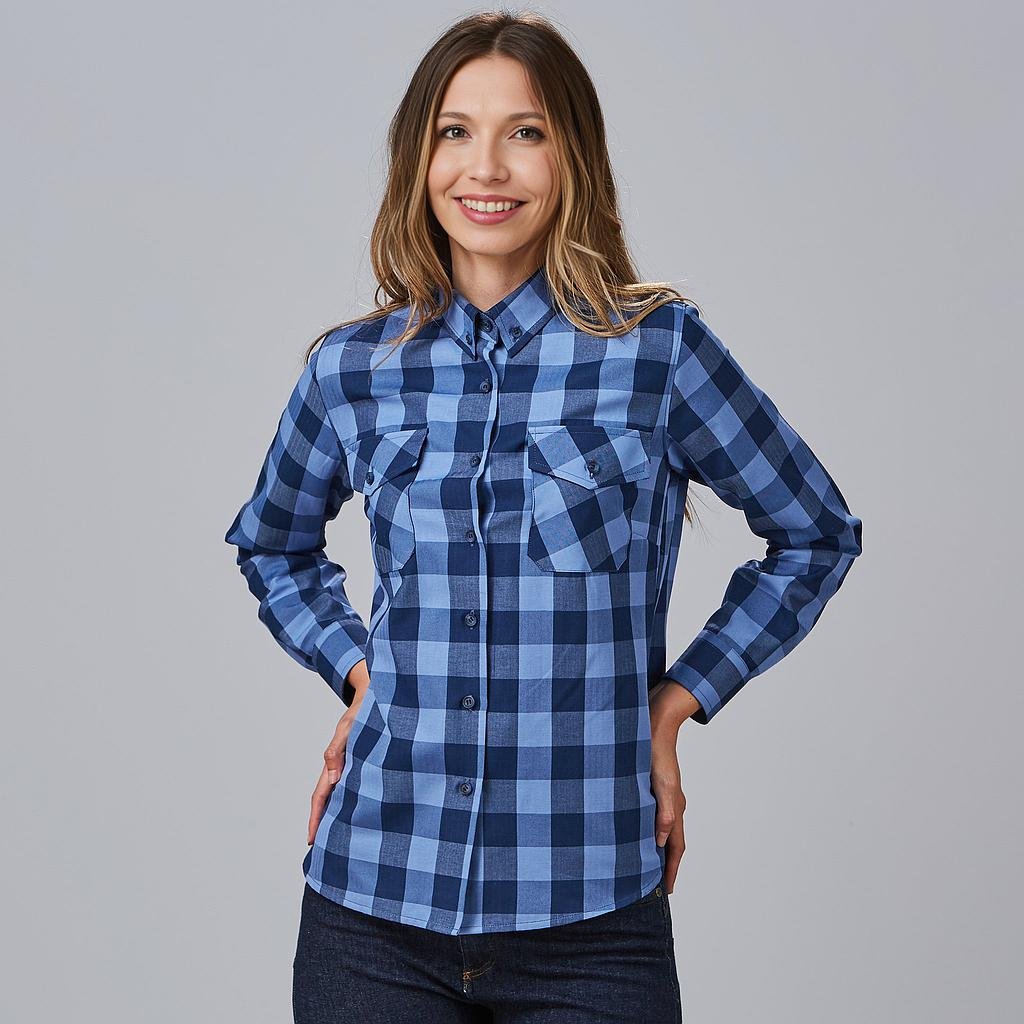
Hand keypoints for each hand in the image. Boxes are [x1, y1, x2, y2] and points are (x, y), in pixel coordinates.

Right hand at [306, 665, 369, 844]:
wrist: (381, 694)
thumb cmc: (363, 709)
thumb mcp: (349, 727)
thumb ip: (338, 748)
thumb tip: (332, 776)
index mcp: (336, 760)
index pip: (321, 795)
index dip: (315, 818)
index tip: (311, 838)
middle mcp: (344, 767)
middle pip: (330, 801)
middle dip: (325, 824)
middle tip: (326, 850)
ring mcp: (356, 766)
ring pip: (345, 796)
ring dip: (341, 815)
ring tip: (345, 840)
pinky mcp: (370, 762)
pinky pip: (360, 786)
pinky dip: (358, 802)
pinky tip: (365, 814)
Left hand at [648, 679, 696, 893]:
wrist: (654, 723)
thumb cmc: (654, 752)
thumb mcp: (660, 785)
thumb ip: (663, 813)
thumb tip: (660, 842)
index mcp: (675, 807)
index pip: (676, 846)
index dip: (671, 869)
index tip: (667, 891)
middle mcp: (672, 804)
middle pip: (673, 841)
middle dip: (667, 864)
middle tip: (658, 885)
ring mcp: (665, 795)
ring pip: (664, 829)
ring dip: (659, 849)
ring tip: (649, 865)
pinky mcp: (655, 786)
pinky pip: (656, 815)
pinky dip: (651, 830)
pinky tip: (638, 831)